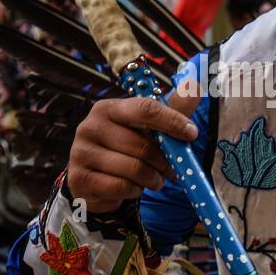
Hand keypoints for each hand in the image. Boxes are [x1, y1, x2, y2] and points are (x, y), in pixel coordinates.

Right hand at [66, 91, 200, 213]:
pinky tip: (133, 188)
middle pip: (141, 146)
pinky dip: (135, 191)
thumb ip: (172, 109)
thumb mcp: (149, 129)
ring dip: (152, 179)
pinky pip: (121, 187)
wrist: (96, 180)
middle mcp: (90, 126)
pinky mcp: (80, 178)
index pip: (145, 109)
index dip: (172, 121)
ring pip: (133, 169)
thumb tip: (196, 83)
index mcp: (108, 108)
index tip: (192, 134)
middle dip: (164, 162)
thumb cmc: (127, 149)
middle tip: (171, 170)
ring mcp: (81, 153)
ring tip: (154, 179)